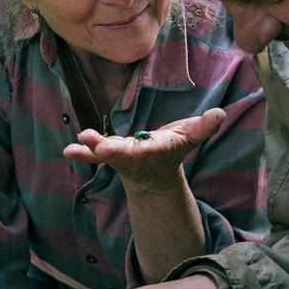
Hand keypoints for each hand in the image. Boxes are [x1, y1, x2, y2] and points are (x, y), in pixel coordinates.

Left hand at [62, 108, 225, 194]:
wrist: (154, 175)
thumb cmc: (173, 149)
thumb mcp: (190, 137)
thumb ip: (204, 126)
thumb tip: (220, 113)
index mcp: (158, 151)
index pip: (153, 149)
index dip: (148, 148)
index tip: (143, 147)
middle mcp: (137, 157)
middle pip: (126, 155)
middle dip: (115, 152)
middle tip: (103, 149)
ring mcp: (120, 157)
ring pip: (106, 154)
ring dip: (93, 149)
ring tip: (80, 142)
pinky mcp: (108, 155)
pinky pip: (93, 155)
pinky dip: (82, 153)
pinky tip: (68, 150)